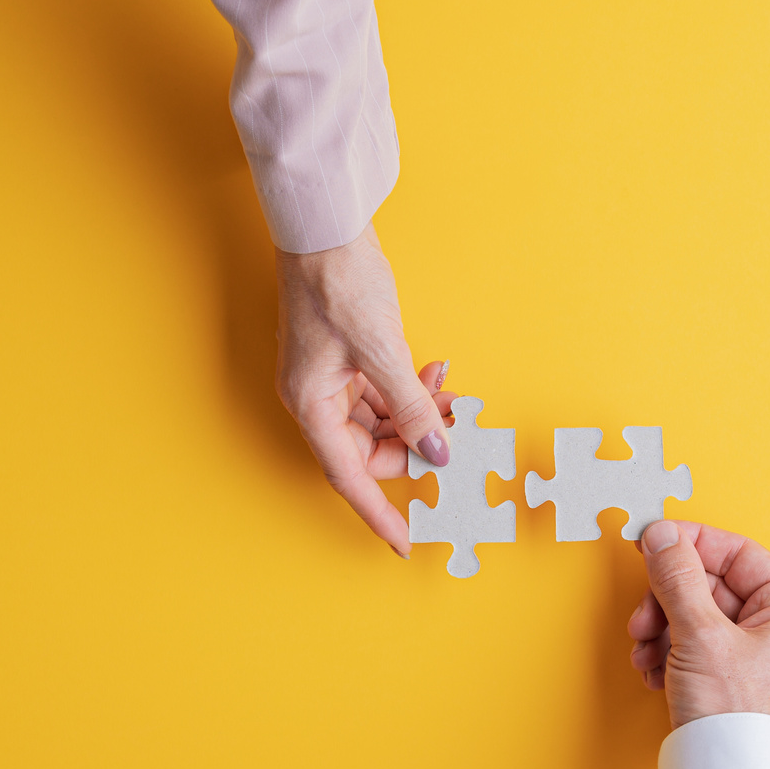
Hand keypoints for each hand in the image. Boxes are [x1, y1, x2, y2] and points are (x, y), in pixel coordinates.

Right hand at [274, 224, 453, 556]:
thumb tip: (436, 451)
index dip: (379, 512)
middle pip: (370, 449)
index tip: (404, 541)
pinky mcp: (347, 357)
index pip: (349, 476)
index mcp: (311, 405)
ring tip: (457, 402)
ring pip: (382, 420)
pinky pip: (383, 392)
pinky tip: (438, 376)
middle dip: (416, 447)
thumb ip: (411, 406)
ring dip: (420, 415)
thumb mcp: (382, 350)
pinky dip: (412, 390)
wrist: (325, 227)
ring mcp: (331, 378)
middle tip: (458, 442)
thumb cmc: (338, 283)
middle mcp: (316, 398)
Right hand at [628, 521, 769, 733]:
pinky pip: (697, 646)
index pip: (737, 552)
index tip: (651, 542)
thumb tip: (662, 534)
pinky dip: (670, 654)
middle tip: (643, 620)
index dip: (690, 544)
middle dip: (667, 603)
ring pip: (698, 616)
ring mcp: (760, 654)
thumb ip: (677, 578)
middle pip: (711, 586)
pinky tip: (656, 673)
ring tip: (648, 655)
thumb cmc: (736, 717)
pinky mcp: (737, 678)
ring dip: (662, 631)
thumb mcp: (701, 636)